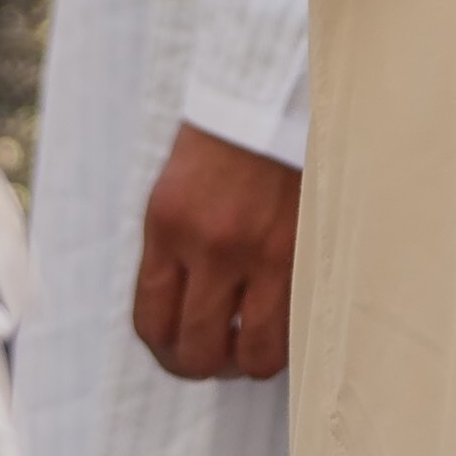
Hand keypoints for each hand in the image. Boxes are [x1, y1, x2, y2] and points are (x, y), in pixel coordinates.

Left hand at [131, 123, 301, 379]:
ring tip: (251, 340)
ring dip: (248, 360)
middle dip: (203, 364)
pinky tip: (281, 316)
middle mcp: (210, 244)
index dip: (164, 350)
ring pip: (252, 354)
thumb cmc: (221, 139)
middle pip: (197, 352)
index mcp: (167, 224)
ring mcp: (261, 250)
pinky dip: (285, 335)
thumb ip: (174, 252)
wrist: (274, 91)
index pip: (152, 322)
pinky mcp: (303, 249)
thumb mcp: (176, 190)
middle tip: (217, 352)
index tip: (177, 347)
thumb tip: (182, 318)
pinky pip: (293, 326)